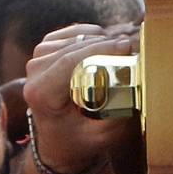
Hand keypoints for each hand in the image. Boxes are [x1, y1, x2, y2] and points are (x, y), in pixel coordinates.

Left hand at [23, 22, 140, 173]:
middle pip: (77, 46)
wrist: (60, 142)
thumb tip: (138, 78)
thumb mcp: (103, 134)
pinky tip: (103, 53)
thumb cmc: (82, 140)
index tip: (128, 47)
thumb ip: (119, 107)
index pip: (71, 61)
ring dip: (102, 43)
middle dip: (109, 46)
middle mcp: (34, 72)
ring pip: (78, 37)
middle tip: (134, 53)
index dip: (102, 50)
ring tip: (118, 59)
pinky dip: (94, 38)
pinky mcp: (45, 48)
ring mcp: (38, 57)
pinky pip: (76, 32)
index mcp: (41, 93)